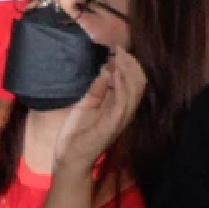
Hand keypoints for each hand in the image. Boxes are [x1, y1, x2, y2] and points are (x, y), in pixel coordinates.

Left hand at [55, 48, 144, 171]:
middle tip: (119, 49)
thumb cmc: (76, 134)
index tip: (116, 49)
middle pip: (139, 83)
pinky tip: (115, 73)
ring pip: (135, 90)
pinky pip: (124, 102)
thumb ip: (97, 89)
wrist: (69, 158)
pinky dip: (122, 85)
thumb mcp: (86, 104)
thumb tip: (105, 70)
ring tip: (118, 56)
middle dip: (131, 64)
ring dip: (127, 70)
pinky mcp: (114, 124)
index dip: (128, 64)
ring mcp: (121, 118)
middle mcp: (124, 111)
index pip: (132, 82)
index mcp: (119, 107)